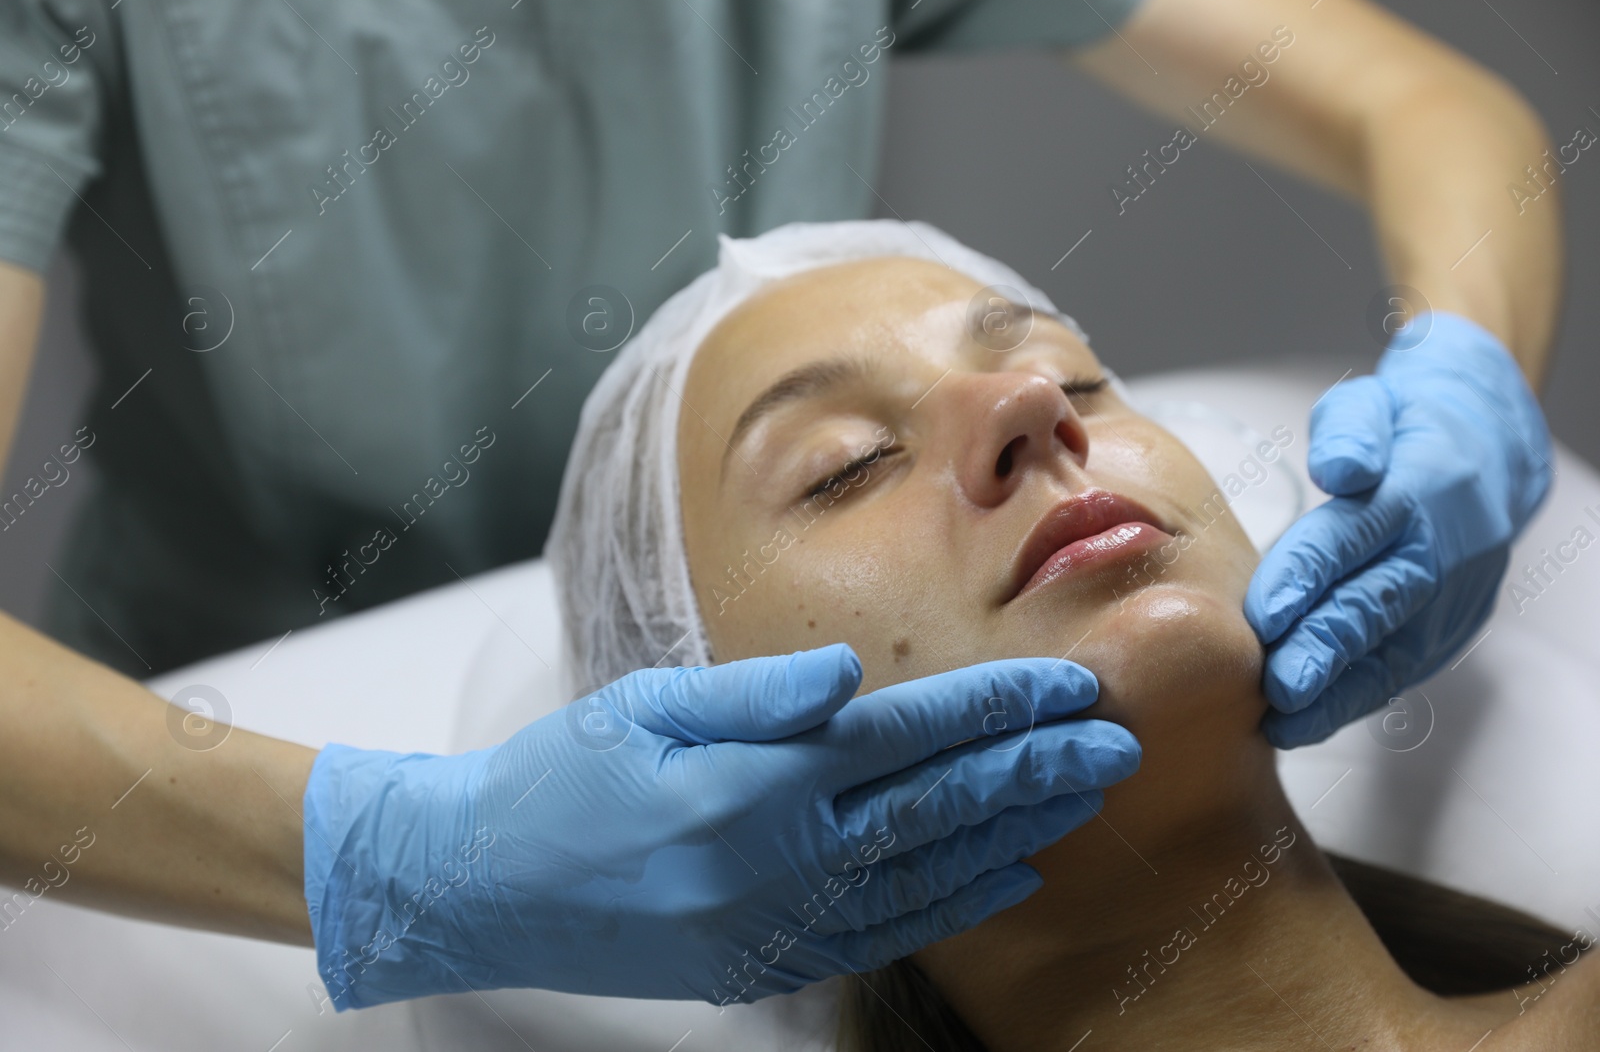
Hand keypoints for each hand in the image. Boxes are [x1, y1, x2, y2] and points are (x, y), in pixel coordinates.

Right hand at [302, 645, 1138, 1007]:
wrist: (480, 889)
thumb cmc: (558, 781)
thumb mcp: (645, 708)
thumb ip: (759, 692)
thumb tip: (852, 673)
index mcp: (752, 783)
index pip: (904, 736)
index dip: (993, 709)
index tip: (1064, 683)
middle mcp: (778, 861)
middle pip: (938, 807)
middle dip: (1035, 769)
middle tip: (1117, 739)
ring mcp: (777, 924)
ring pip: (929, 874)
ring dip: (1016, 831)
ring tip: (1085, 796)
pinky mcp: (766, 963)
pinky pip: (887, 931)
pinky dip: (957, 900)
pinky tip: (1007, 872)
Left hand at [1246, 312, 1552, 747]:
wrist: (1486, 453)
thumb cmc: (1401, 430)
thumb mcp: (1370, 404)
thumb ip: (1349, 432)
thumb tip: (1341, 469)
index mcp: (1417, 489)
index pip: (1354, 536)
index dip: (1308, 576)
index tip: (1265, 616)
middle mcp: (1442, 550)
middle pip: (1377, 605)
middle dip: (1324, 650)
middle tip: (1277, 686)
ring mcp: (1454, 597)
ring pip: (1393, 652)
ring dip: (1338, 693)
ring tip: (1285, 722)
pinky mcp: (1451, 629)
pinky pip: (1401, 670)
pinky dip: (1355, 699)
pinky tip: (1308, 721)